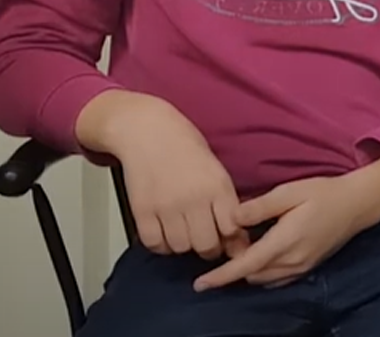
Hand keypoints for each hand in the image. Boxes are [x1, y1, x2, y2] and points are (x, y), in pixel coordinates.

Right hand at [76, 90, 246, 259]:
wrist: (147, 130)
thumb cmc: (185, 147)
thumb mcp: (216, 170)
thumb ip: (227, 204)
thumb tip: (237, 239)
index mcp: (217, 186)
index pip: (232, 230)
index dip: (232, 241)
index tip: (229, 241)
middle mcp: (193, 199)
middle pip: (206, 245)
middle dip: (209, 248)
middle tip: (205, 240)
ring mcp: (166, 206)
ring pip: (181, 247)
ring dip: (184, 246)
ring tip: (183, 232)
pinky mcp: (142, 211)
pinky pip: (154, 243)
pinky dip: (161, 244)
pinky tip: (165, 233)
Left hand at [193, 156, 379, 291]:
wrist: (358, 204)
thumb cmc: (324, 193)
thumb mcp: (290, 192)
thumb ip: (260, 207)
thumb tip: (232, 218)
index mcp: (285, 242)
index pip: (246, 265)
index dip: (221, 276)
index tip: (199, 284)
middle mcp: (292, 261)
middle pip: (251, 275)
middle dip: (232, 270)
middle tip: (221, 250)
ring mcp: (301, 267)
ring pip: (263, 279)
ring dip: (248, 271)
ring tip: (238, 253)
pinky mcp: (307, 267)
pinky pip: (276, 279)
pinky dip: (263, 272)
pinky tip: (259, 257)